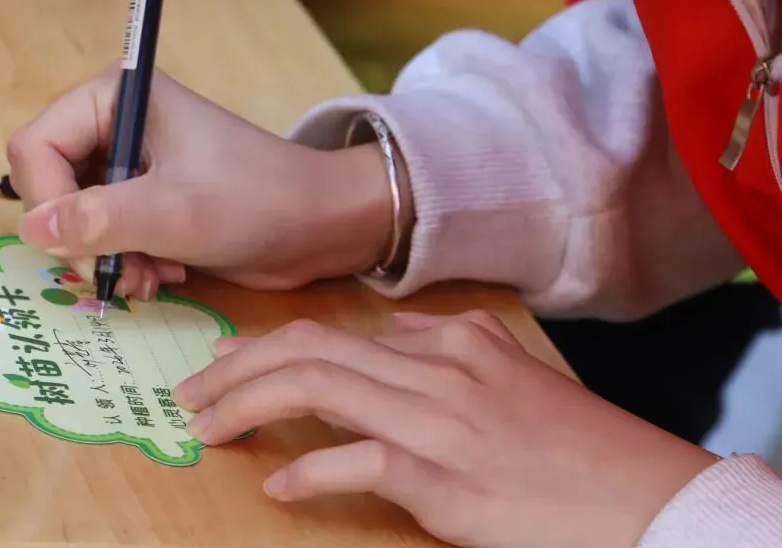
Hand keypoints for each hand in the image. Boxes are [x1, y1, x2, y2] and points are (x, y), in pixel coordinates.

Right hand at [8, 64, 394, 298]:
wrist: (321, 225)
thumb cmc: (255, 202)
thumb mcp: (172, 213)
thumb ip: (97, 220)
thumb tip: (30, 230)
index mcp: (117, 97)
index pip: (36, 146)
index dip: (46, 201)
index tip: (78, 248)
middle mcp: (118, 123)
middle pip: (51, 185)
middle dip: (80, 238)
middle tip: (112, 273)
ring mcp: (133, 162)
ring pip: (76, 217)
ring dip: (105, 257)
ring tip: (147, 280)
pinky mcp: (149, 197)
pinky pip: (107, 233)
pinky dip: (126, 260)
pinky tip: (163, 274)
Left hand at [172, 311, 717, 547]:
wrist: (636, 495)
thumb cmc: (571, 440)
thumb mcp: (509, 367)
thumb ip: (447, 340)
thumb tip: (389, 335)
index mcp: (444, 344)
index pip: (327, 333)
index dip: (262, 347)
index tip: (222, 363)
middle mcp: (432, 372)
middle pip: (308, 351)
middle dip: (236, 367)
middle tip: (190, 391)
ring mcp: (435, 423)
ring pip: (319, 391)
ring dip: (249, 407)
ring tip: (209, 428)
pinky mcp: (442, 479)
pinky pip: (356, 465)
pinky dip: (307, 473)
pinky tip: (278, 484)